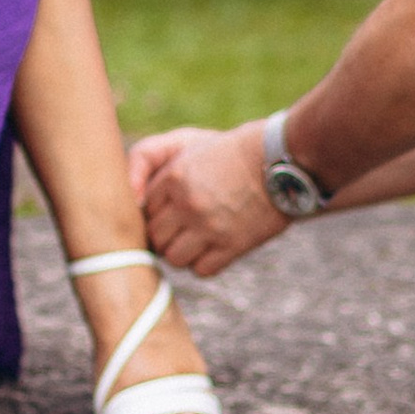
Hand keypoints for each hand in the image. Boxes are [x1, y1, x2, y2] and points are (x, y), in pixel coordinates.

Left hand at [132, 122, 289, 277]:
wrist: (282, 161)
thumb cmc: (229, 151)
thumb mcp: (187, 143)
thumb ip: (148, 161)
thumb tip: (132, 200)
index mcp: (174, 176)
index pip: (142, 211)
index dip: (153, 213)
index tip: (166, 211)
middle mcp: (188, 203)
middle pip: (154, 238)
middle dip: (164, 235)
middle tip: (180, 228)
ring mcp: (211, 227)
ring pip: (174, 258)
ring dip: (182, 252)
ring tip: (196, 238)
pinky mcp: (233, 245)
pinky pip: (201, 270)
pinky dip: (203, 264)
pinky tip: (213, 247)